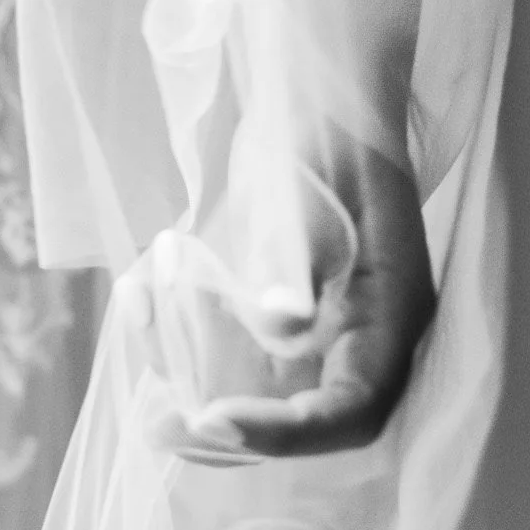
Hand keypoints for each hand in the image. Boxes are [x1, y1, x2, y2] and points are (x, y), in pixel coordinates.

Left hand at [148, 142, 436, 465]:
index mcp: (392, 317)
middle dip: (225, 432)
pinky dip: (177, 336)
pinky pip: (225, 355)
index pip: (351, 408)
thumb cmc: (327, 134)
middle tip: (161, 426)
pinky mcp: (274, 320)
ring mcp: (316, 334)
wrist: (317, 98)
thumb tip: (286, 324)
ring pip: (254, 395)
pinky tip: (138, 291)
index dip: (284, 432)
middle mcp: (359, 340)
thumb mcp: (313, 187)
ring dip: (189, 377)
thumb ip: (300, 257)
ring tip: (140, 331)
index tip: (212, 419)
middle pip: (302, 422)